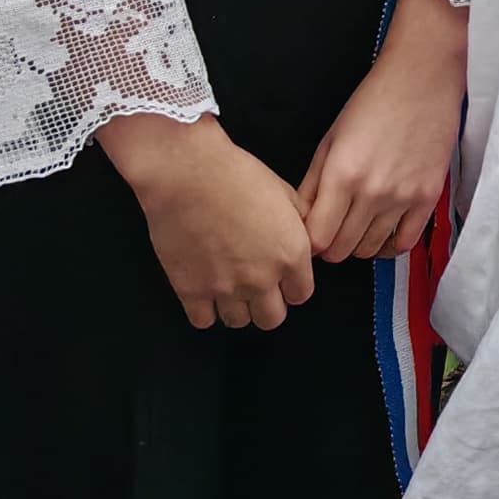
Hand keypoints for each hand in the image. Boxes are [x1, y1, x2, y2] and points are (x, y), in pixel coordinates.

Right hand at [100, 112, 316, 329]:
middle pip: (273, 318)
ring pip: (239, 323)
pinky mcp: (189, 291)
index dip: (293, 286)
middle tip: (258, 288)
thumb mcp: (287, 195)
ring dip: (238, 308)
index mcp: (292, 254)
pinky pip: (203, 321)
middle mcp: (262, 278)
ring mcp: (225, 288)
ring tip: (231, 288)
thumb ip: (302, 225)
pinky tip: (206, 293)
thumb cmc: (240, 176)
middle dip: (269, 304)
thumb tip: (308, 243)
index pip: (301, 294)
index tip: (283, 278)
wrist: (189, 175)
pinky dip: (206, 311)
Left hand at [297, 0, 463, 260]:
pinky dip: (389, 245)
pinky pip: (405, 242)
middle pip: (342, 250)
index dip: (309, 243)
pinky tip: (382, 232)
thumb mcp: (329, 141)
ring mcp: (404, 196)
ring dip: (358, 244)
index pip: (317, 239)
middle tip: (334, 230)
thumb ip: (311, 185)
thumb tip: (301, 221)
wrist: (422, 80)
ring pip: (371, 250)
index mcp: (341, 175)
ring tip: (358, 227)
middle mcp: (372, 192)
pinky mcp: (428, 196)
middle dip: (331, 246)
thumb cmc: (371, 104)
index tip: (313, 232)